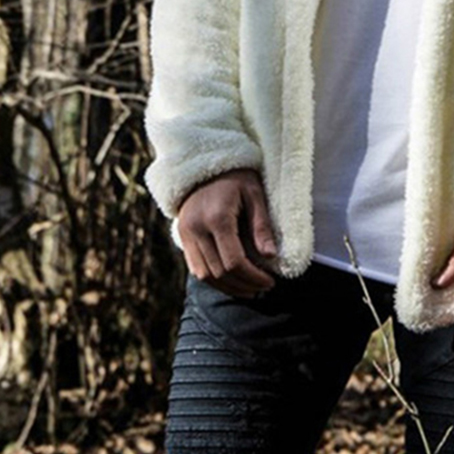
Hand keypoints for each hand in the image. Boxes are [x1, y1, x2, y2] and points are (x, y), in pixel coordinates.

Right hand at [176, 168, 277, 296]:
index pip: (234, 261)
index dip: (253, 277)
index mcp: (217, 217)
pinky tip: (231, 280)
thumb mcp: (255, 194)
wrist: (203, 163)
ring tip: (250, 289)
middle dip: (243, 285)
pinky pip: (195, 268)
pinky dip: (214, 279)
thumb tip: (271, 256)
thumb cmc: (236, 176)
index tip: (269, 282)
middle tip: (263, 288)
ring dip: (228, 287)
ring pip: (205, 276)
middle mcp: (197, 229)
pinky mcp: (182, 237)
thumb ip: (262, 225)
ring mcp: (187, 234)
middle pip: (220, 272)